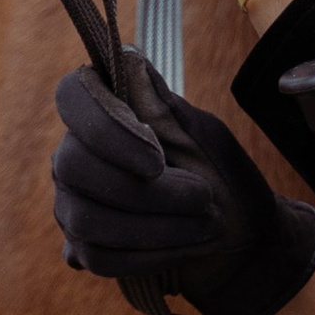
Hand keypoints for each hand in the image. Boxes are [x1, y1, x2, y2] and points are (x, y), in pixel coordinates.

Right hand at [51, 58, 314, 314]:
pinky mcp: (83, 249)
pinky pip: (98, 256)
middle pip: (73, 165)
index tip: (158, 159)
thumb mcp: (203, 138)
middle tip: (204, 199)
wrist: (242, 239)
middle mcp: (77, 153)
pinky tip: (183, 248)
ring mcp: (73, 202)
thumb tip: (127, 57)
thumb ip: (162, 106)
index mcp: (106, 113)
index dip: (106, 127)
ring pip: (86, 218)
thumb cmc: (223, 178)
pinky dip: (150, 255)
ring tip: (207, 225)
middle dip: (147, 192)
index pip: (72, 96)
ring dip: (156, 226)